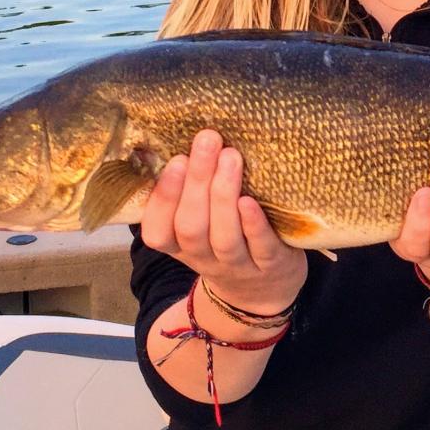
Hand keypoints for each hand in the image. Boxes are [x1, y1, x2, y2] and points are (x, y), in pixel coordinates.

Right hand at [139, 129, 306, 314]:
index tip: (175, 159)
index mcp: (180, 247)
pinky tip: (250, 200)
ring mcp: (239, 266)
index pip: (158, 231)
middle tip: (207, 140)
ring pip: (223, 237)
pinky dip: (253, 224)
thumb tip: (181, 137)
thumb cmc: (225, 242)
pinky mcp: (272, 266)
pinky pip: (260, 247)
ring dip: (223, 195)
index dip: (163, 198)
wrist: (263, 293)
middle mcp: (205, 259)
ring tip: (230, 156)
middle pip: (191, 226)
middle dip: (196, 181)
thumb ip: (189, 192)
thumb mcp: (200, 225)